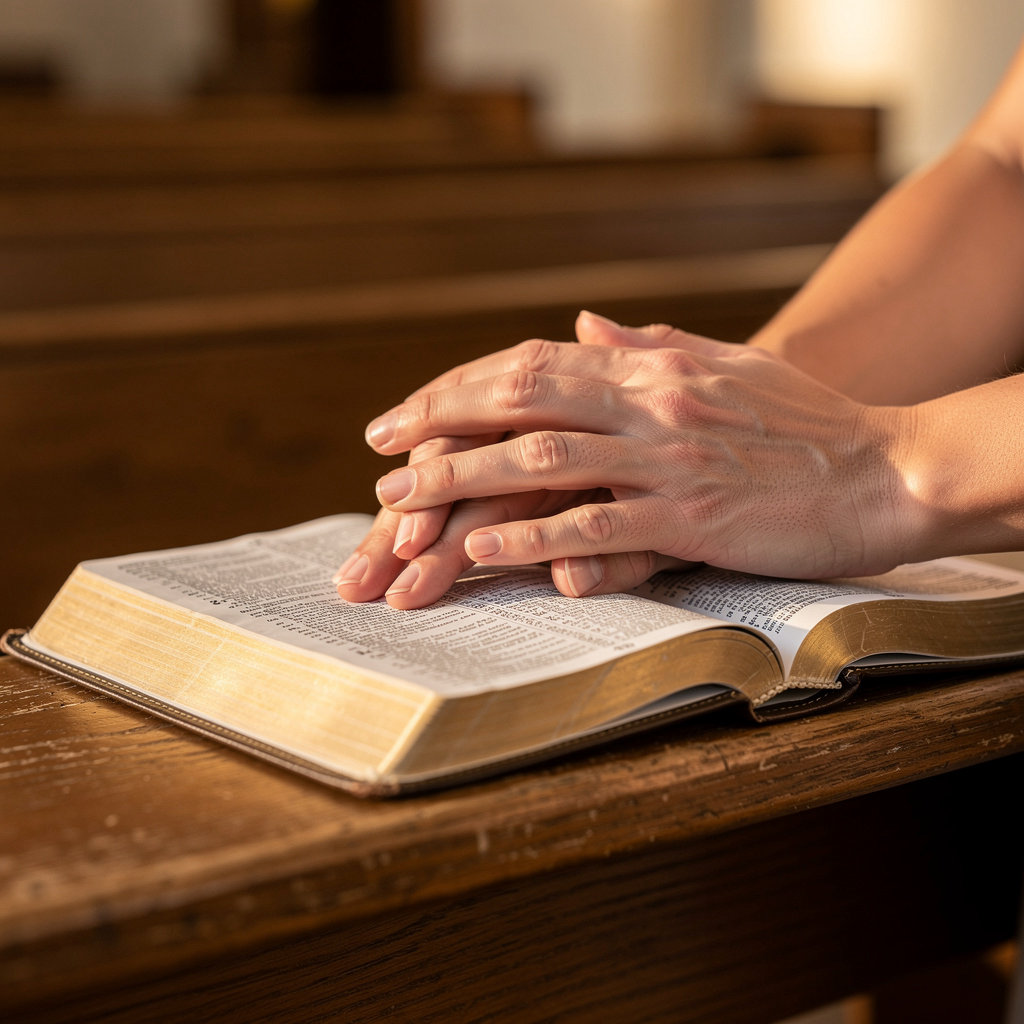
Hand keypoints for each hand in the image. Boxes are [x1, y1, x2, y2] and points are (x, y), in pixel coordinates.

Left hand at [361, 316, 916, 599]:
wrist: (884, 468)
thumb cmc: (803, 422)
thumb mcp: (725, 363)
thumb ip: (648, 343)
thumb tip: (585, 323)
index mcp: (652, 367)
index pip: (534, 364)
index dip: (463, 385)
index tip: (410, 409)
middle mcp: (651, 403)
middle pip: (521, 400)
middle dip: (439, 421)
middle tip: (376, 448)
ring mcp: (669, 461)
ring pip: (543, 463)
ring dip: (462, 480)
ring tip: (396, 507)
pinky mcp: (692, 520)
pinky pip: (597, 527)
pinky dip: (533, 538)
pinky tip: (482, 551)